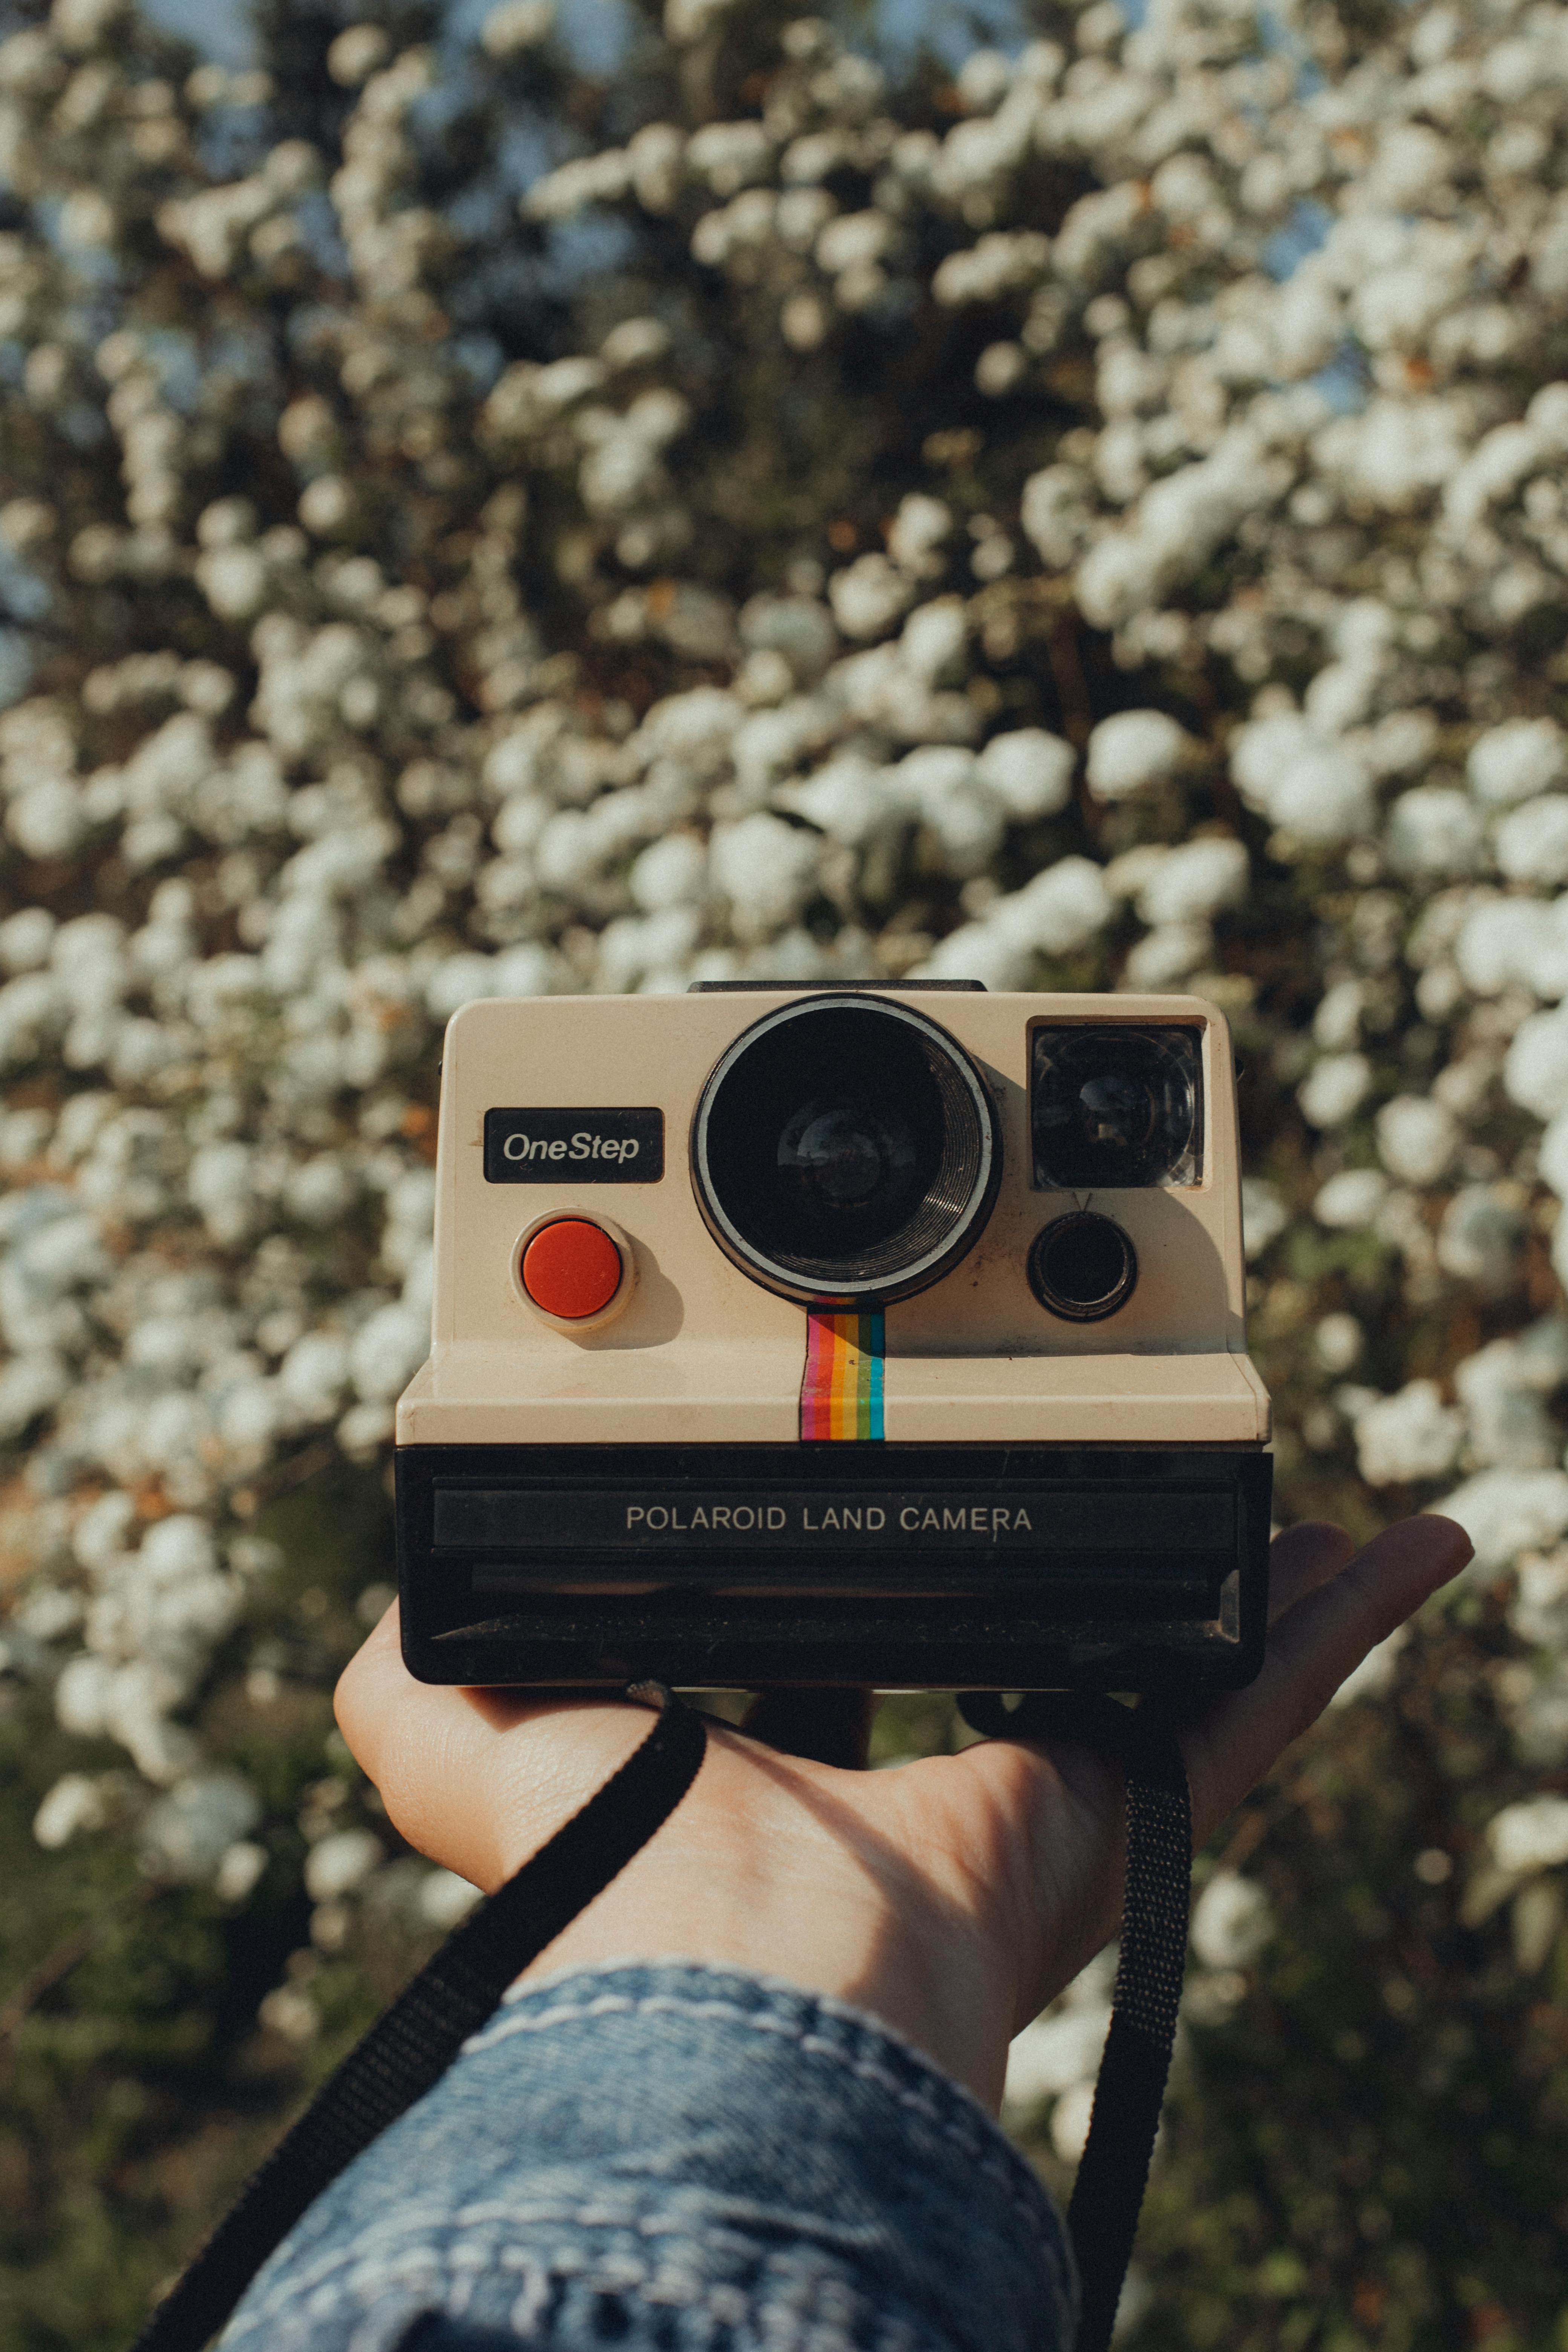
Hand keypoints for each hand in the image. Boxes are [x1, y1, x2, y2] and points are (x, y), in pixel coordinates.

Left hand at [335, 1514, 1471, 2112]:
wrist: (749, 1972)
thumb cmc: (610, 1878)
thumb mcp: (475, 1740)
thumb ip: (420, 1683)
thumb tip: (390, 1636)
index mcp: (796, 1779)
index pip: (866, 1666)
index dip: (892, 1590)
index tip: (918, 1517)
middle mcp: (930, 1790)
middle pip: (1043, 1659)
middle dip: (1093, 1579)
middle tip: (1134, 1495)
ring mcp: (1048, 1796)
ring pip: (1168, 1671)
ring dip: (1230, 1593)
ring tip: (1289, 1511)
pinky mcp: (1133, 1799)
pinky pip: (1253, 1700)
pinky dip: (1329, 1629)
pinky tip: (1395, 1553)